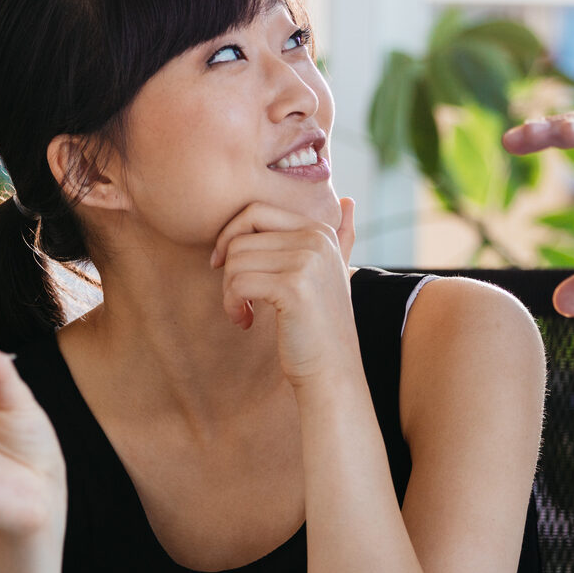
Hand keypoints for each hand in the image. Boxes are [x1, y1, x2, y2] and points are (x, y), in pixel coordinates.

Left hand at [210, 197, 358, 386]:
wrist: (332, 372)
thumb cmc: (320, 326)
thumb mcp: (333, 275)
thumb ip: (341, 238)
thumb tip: (347, 200)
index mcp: (321, 229)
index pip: (255, 211)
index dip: (231, 237)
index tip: (226, 266)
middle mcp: (317, 238)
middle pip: (241, 234)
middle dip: (227, 264)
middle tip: (234, 293)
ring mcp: (307, 261)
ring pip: (236, 259)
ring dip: (229, 291)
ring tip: (244, 312)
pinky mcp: (294, 287)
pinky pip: (238, 282)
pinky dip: (233, 304)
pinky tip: (246, 321)